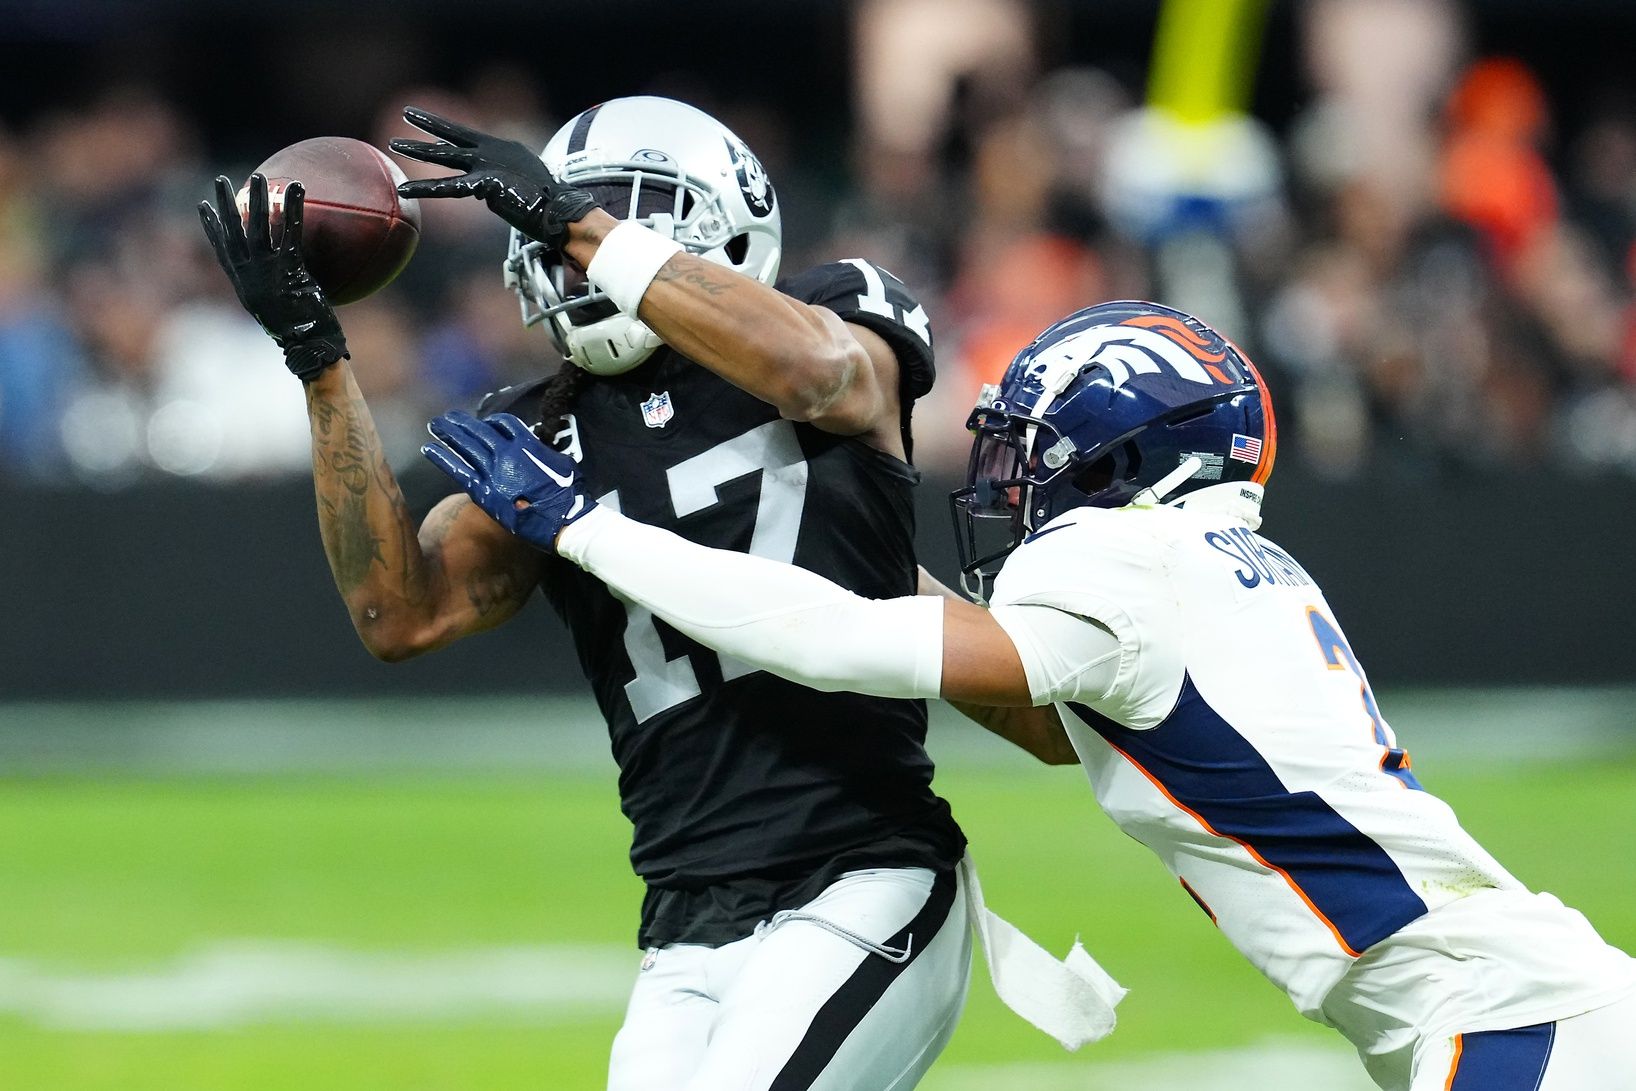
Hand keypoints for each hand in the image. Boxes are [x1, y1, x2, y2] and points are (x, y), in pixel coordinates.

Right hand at [197, 174, 348, 381]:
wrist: (307, 345)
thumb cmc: (300, 332)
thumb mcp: (278, 309)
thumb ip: (274, 289)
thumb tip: (284, 280)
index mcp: (243, 283)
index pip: (222, 250)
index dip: (211, 227)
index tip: (203, 207)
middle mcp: (250, 274)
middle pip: (233, 231)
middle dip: (225, 203)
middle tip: (220, 180)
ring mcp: (268, 269)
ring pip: (259, 226)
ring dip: (259, 198)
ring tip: (259, 176)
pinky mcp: (289, 267)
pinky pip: (291, 231)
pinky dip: (293, 207)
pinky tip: (297, 188)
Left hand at [390, 107, 598, 246]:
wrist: (561, 212)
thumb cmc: (546, 204)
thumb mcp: (520, 184)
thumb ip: (498, 182)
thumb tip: (482, 192)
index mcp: (503, 149)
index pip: (469, 137)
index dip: (447, 130)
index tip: (429, 123)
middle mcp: (492, 152)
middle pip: (454, 135)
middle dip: (428, 123)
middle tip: (407, 112)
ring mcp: (488, 166)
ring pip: (445, 155)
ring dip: (418, 149)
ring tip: (394, 144)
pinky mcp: (485, 183)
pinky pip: (447, 187)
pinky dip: (425, 187)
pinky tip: (405, 188)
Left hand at [422, 411, 595, 551]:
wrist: (561, 520)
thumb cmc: (568, 493)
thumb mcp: (563, 463)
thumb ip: (544, 452)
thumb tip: (539, 449)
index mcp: (527, 444)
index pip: (505, 423)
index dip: (492, 422)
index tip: (485, 423)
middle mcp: (506, 454)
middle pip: (479, 431)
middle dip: (462, 423)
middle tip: (447, 416)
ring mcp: (493, 472)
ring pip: (466, 447)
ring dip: (448, 434)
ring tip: (434, 424)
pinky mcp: (484, 492)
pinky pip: (458, 470)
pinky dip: (443, 458)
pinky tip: (429, 448)